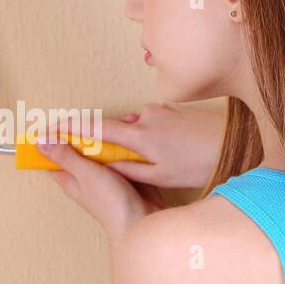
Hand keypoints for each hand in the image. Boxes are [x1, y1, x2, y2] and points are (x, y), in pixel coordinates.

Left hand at [38, 122, 165, 241]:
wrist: (143, 220)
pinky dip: (124, 146)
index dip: (52, 140)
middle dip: (86, 133)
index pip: (54, 157)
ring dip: (108, 138)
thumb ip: (65, 156)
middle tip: (93, 120)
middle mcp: (87, 177)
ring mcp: (107, 175)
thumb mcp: (85, 174)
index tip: (57, 123)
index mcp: (71, 178)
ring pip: (102, 150)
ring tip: (116, 126)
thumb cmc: (111, 204)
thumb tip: (40, 141)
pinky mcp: (125, 174)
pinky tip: (129, 137)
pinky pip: (121, 155)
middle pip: (80, 149)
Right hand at [67, 102, 225, 189]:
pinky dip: (155, 136)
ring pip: (137, 127)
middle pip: (116, 129)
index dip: (68, 130)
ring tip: (166, 160)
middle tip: (135, 164)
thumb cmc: (200, 163)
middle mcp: (145, 116)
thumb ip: (128, 169)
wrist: (235, 142)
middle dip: (118, 147)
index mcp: (139, 136)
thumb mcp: (160, 176)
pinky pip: (152, 122)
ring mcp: (159, 109)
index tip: (48, 131)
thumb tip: (106, 165)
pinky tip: (175, 149)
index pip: (93, 130)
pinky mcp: (171, 107)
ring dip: (141, 143)